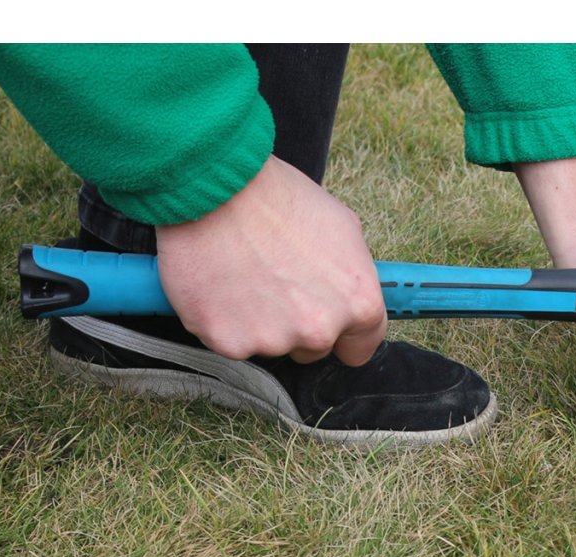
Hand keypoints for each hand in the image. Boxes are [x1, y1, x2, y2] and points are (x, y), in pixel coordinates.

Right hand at [155, 156, 386, 365]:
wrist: (215, 187)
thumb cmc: (277, 198)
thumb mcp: (341, 227)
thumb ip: (351, 274)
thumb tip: (348, 292)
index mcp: (358, 303)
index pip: (361, 347)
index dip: (343, 333)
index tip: (327, 320)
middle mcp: (320, 329)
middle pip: (313, 348)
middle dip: (297, 324)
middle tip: (274, 281)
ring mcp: (274, 340)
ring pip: (270, 345)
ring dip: (259, 322)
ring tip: (243, 275)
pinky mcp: (230, 342)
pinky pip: (230, 342)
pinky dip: (223, 321)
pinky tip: (220, 285)